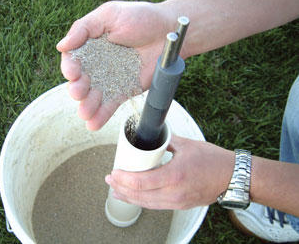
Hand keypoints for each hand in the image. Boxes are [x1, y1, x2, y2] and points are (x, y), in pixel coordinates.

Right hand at [56, 1, 172, 129]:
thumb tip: (61, 46)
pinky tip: (93, 124)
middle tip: (78, 92)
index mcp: (90, 46)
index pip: (73, 59)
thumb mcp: (109, 14)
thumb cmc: (140, 18)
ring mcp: (110, 79)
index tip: (72, 72)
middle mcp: (97, 64)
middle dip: (77, 88)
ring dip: (87, 106)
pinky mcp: (123, 90)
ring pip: (94, 96)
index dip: (70, 67)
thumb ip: (84, 28)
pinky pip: (110, 104)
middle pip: (81, 80)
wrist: (167, 33)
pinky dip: (101, 115)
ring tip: (85, 112)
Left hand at [105, 135, 234, 209]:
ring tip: (116, 191)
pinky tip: (134, 198)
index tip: (113, 173)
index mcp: (175, 175)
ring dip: (129, 198)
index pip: (141, 182)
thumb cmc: (213, 160)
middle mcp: (175, 192)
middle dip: (121, 189)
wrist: (232, 177)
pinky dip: (142, 202)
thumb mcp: (187, 145)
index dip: (123, 179)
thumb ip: (165, 141)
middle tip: (110, 180)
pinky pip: (156, 206)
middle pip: (140, 196)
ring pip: (146, 204)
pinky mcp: (180, 205)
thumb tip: (151, 137)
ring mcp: (178, 202)